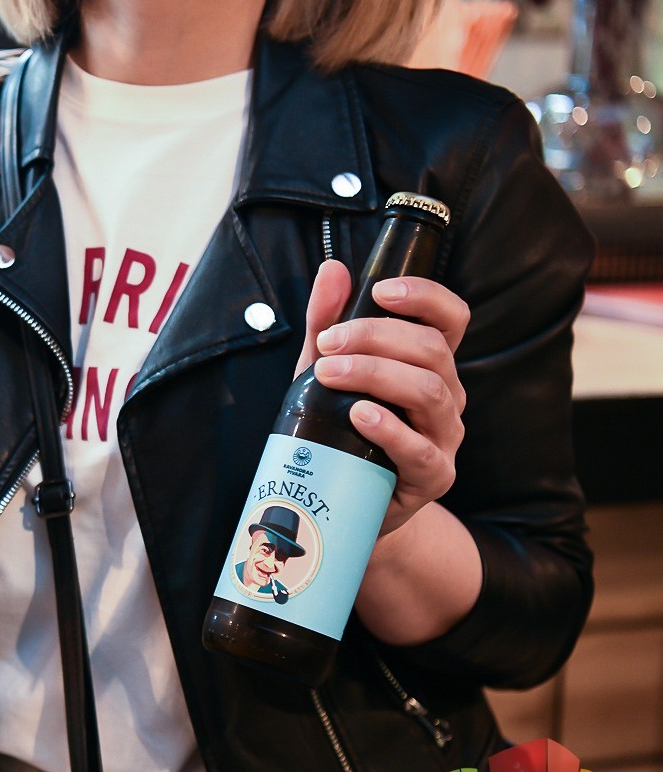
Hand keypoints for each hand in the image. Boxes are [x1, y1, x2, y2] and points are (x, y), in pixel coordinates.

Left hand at [294, 260, 469, 537]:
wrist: (345, 502)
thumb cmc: (339, 429)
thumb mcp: (323, 371)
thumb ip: (325, 323)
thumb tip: (333, 269)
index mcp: (429, 364)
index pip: (449, 318)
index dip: (424, 296)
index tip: (379, 291)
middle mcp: (446, 395)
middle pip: (431, 350)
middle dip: (376, 337)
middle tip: (328, 343)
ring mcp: (444, 436)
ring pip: (429, 392)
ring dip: (376, 374)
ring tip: (330, 373)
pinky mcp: (433, 476)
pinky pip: (422, 449)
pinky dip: (391, 429)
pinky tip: (361, 414)